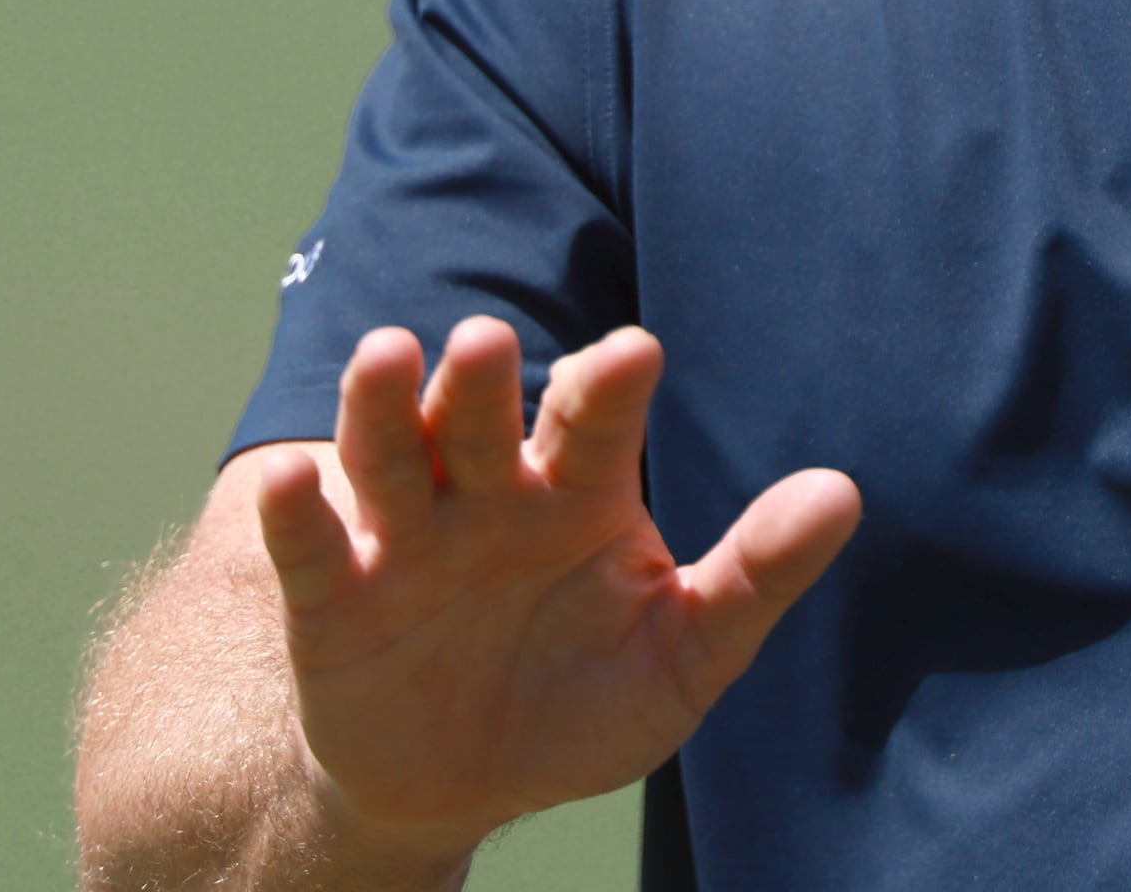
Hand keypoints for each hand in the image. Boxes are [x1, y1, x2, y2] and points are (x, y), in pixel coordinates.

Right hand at [250, 317, 859, 857]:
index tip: (637, 351)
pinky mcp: (333, 602)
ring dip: (383, 406)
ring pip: (391, 456)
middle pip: (482, 420)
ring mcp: (407, 541)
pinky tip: (286, 479)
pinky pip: (312, 550)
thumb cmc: (585, 703)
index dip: (610, 386)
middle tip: (489, 341)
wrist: (466, 789)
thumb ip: (755, 576)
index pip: (595, 421)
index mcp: (579, 493)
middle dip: (483, 382)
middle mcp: (488, 495)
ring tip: (385, 354)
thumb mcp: (684, 654)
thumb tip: (843, 493)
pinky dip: (294, 514)